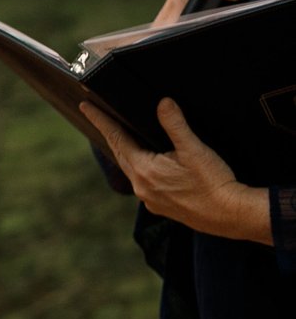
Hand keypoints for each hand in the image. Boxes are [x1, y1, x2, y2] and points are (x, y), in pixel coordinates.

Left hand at [80, 98, 271, 243]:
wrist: (232, 215)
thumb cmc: (214, 183)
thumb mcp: (194, 149)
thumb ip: (175, 124)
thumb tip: (163, 103)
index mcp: (143, 170)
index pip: (116, 138)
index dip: (101, 120)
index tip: (85, 107)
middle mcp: (141, 187)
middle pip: (121, 154)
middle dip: (111, 135)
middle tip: (100, 119)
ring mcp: (151, 199)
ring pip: (132, 170)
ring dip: (127, 153)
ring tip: (122, 139)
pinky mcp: (163, 208)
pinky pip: (144, 184)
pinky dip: (141, 170)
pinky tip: (148, 166)